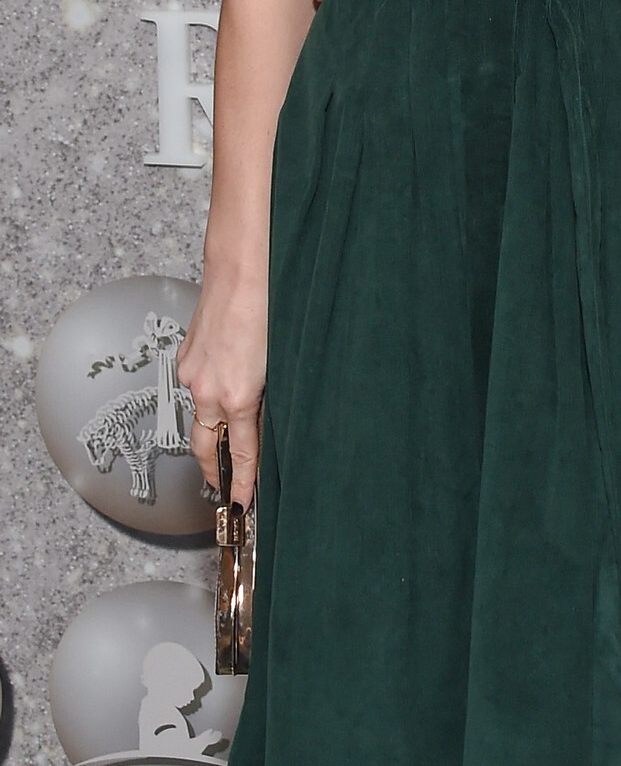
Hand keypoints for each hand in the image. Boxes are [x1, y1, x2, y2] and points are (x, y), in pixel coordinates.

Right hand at [177, 266, 266, 505]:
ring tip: (225, 445)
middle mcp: (208, 390)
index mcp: (238, 395)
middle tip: (224, 487)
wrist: (242, 267)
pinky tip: (221, 391)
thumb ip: (272, 396)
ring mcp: (192, 374)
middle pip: (206, 446)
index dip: (242, 483)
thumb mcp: (283, 360)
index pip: (242, 452)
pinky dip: (206, 398)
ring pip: (199, 418)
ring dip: (212, 433)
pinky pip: (195, 389)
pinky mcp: (185, 357)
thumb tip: (268, 420)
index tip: (242, 504)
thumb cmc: (272, 305)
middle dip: (214, 470)